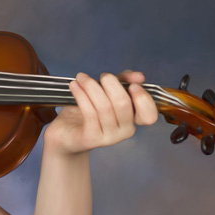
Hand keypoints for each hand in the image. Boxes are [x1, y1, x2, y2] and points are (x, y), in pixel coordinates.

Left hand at [44, 70, 158, 154]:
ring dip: (91, 86)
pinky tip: (74, 86)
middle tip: (102, 76)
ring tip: (81, 77)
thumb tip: (138, 76)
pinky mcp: (92, 138)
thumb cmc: (87, 112)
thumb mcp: (106, 92)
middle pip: (123, 104)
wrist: (65, 134)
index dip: (143, 99)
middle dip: (111, 84)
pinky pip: (89, 112)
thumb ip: (122, 82)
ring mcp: (109, 137)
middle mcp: (124, 131)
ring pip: (104, 106)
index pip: (149, 116)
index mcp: (132, 120)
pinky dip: (81, 95)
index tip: (132, 85)